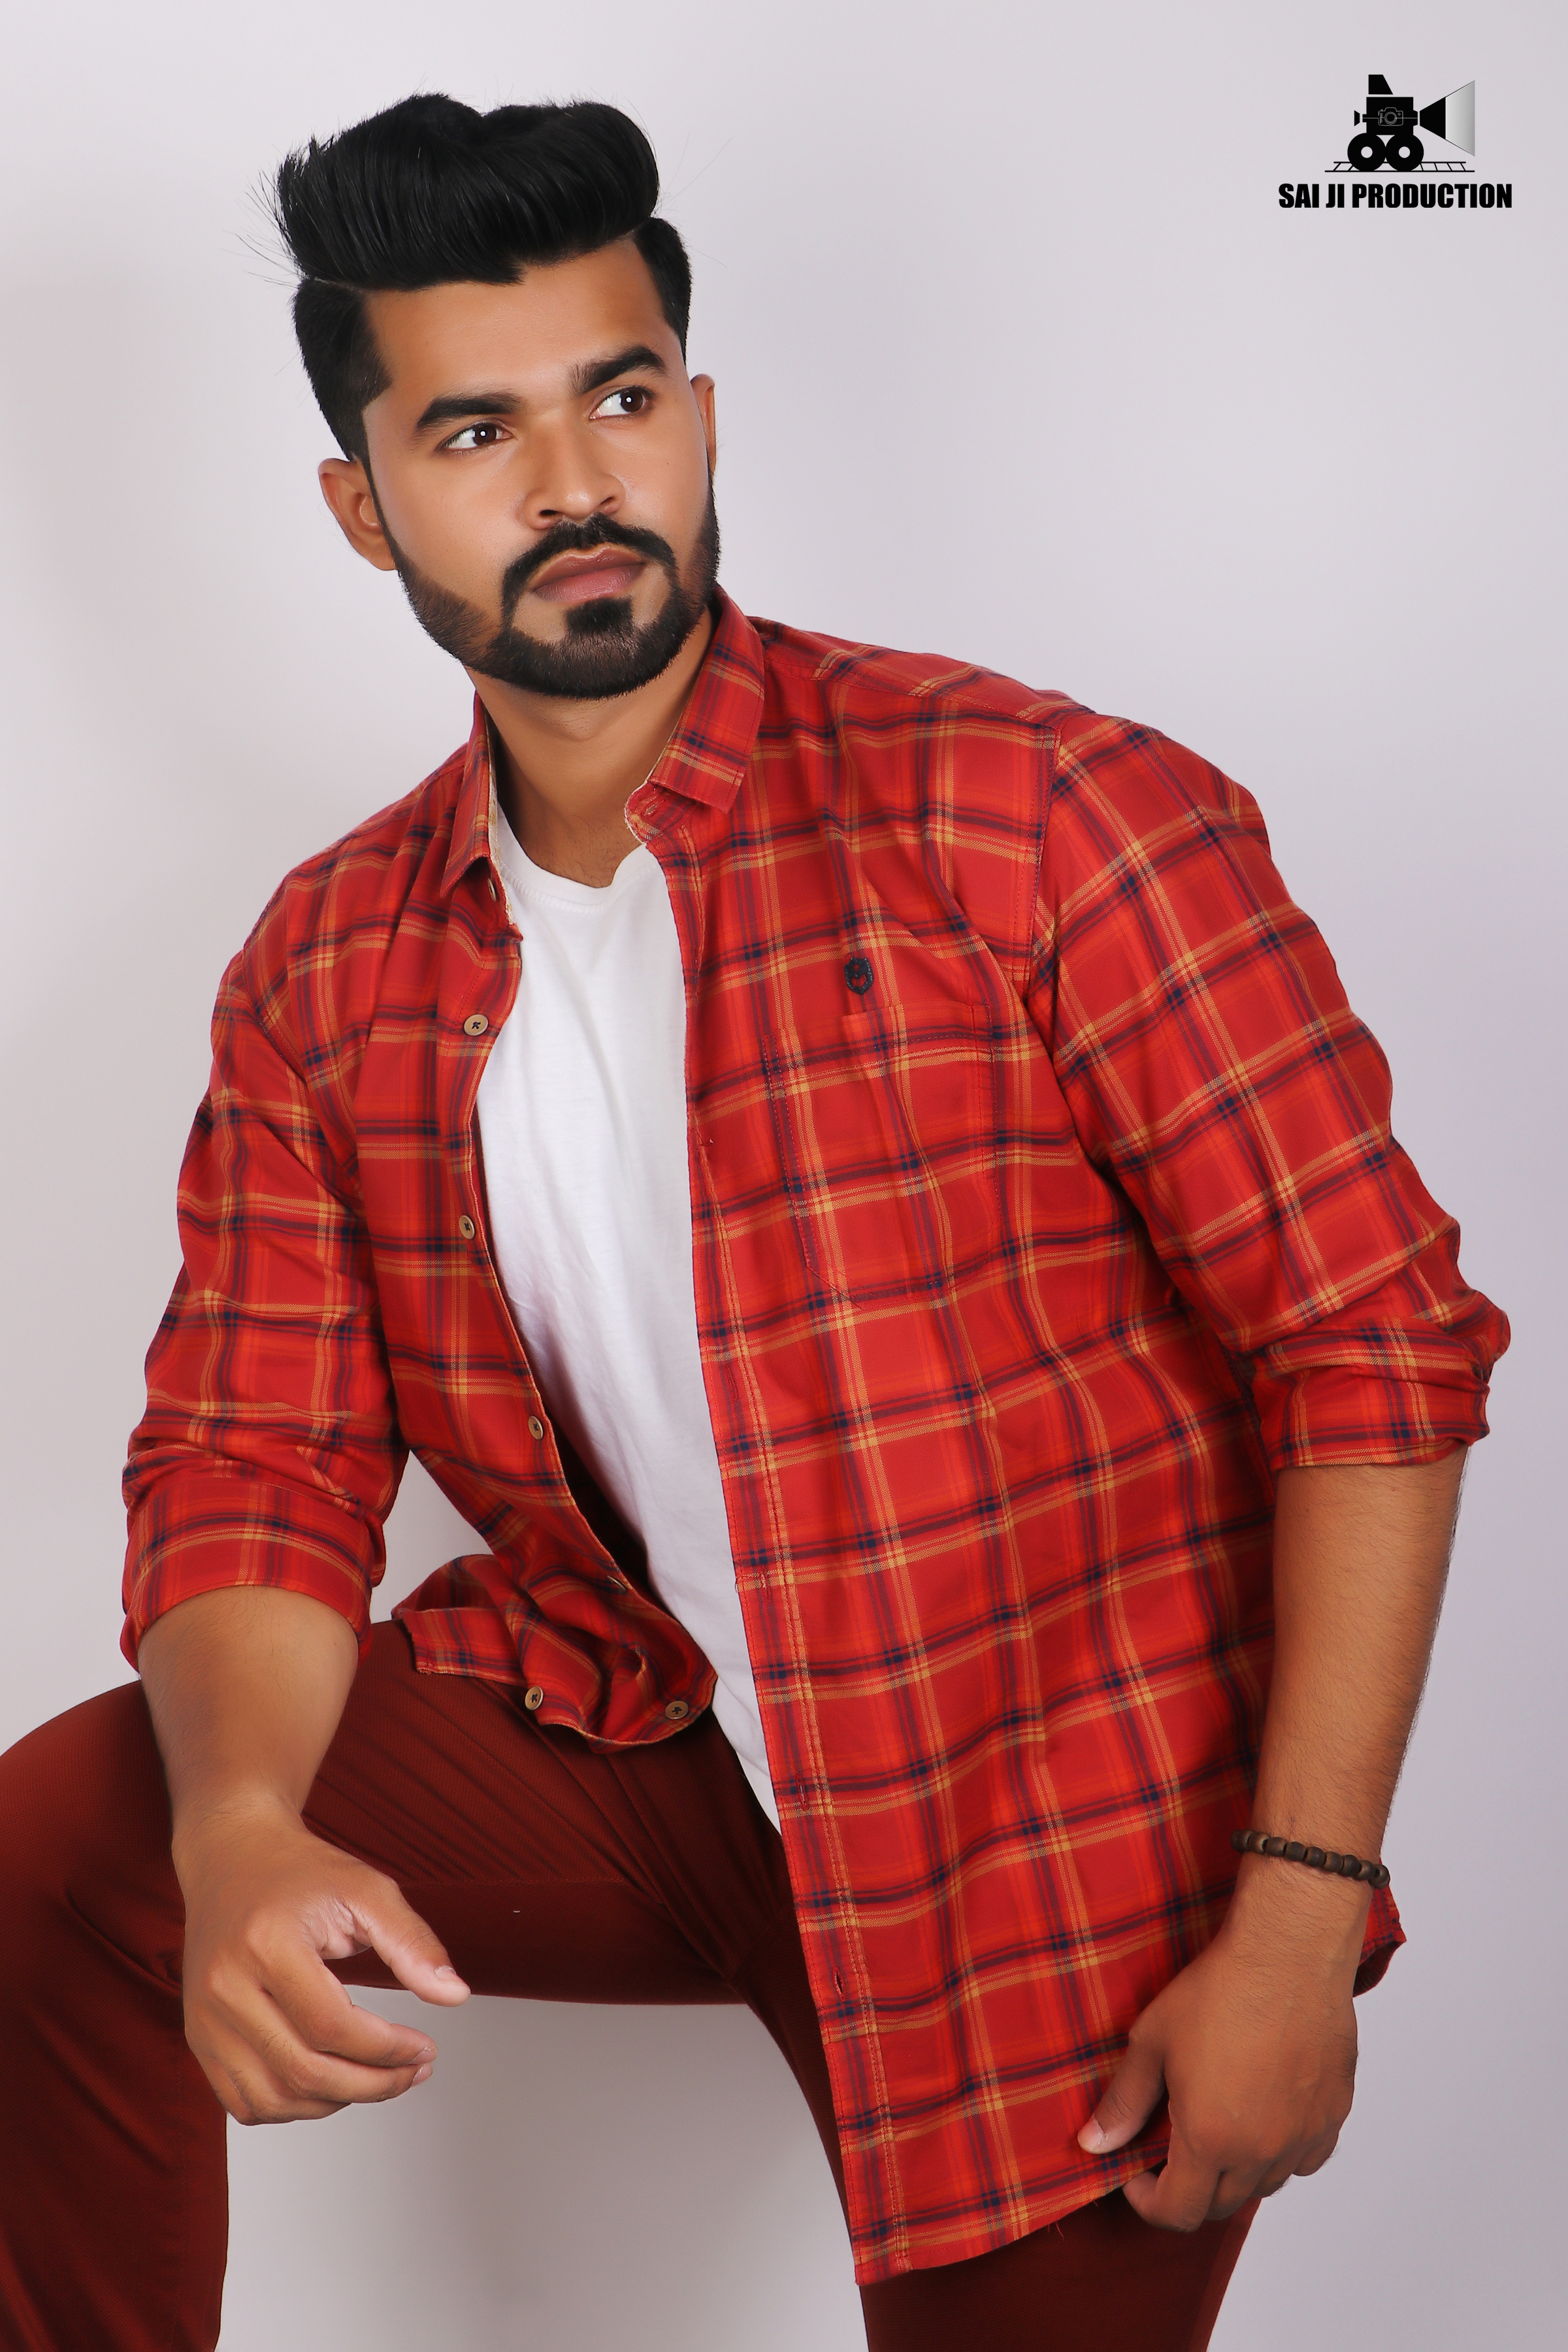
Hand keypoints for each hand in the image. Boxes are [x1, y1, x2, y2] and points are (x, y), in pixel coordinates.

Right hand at [175, 1797, 469, 2124]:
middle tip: (413, 2072)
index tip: (425, 2049)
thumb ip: (412, 1942)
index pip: (332, 2027)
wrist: (233, 1855)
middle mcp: (224, 1987)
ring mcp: (205, 2018)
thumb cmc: (300, 1872)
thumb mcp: (366, 1889)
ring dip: (335, 2102)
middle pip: (304, 2072)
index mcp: (266, 1944)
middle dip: (373, 2085)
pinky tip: (330, 2080)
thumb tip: (455, 1995)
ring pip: (273, 2100)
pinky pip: (245, 2102)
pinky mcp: (198, 2038)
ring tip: (376, 2077)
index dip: (388, 2050)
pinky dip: (293, 2106)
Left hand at [1076, 1866, 1365, 2228]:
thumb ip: (1123, 2101)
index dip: (1149, 2202)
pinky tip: (1263, 2114)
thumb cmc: (1219, 1989)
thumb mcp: (1152, 2042)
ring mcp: (1302, 2136)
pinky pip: (1304, 2158)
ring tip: (1216, 2124)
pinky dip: (1280, 2152)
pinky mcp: (1333, 2115)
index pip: (1179, 2212)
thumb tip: (1094, 2143)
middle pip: (1220, 2205)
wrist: (1286, 1953)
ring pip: (1264, 2184)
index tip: (1136, 2174)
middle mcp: (1261, 2151)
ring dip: (1235, 2171)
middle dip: (1187, 2188)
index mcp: (1210, 2139)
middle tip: (1170, 2145)